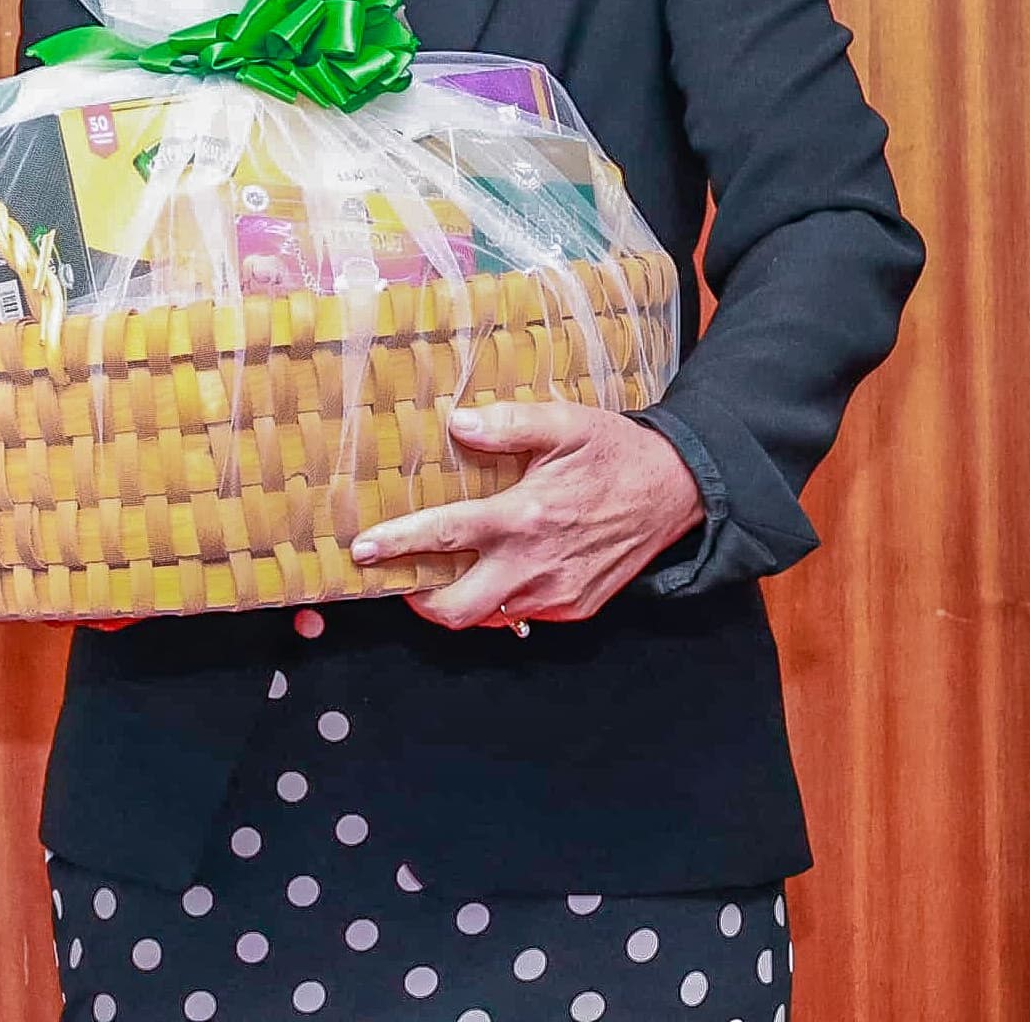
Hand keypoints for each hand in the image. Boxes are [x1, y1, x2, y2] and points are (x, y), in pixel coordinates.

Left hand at [350, 403, 704, 629]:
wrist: (676, 491)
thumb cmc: (613, 452)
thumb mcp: (563, 422)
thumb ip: (507, 423)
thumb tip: (456, 424)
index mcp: (525, 517)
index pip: (445, 536)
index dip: (398, 545)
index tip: (362, 551)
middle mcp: (536, 566)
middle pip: (459, 608)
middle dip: (419, 601)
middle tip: (396, 578)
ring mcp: (558, 594)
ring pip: (490, 617)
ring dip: (458, 602)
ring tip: (436, 574)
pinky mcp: (577, 608)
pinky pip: (522, 615)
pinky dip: (497, 602)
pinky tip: (489, 573)